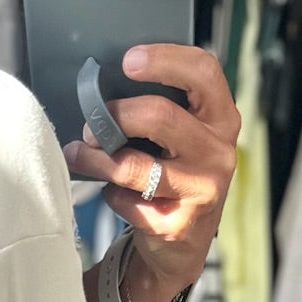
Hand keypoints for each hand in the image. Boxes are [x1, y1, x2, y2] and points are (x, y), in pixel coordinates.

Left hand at [62, 44, 238, 301]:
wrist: (184, 242)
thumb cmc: (178, 173)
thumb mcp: (185, 135)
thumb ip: (165, 107)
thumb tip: (105, 89)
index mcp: (221, 117)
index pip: (203, 71)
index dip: (163, 59)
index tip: (128, 61)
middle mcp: (218, 152)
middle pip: (160, 116)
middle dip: (115, 116)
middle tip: (91, 125)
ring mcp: (201, 191)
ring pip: (133, 165)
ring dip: (97, 158)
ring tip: (79, 153)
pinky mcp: (177, 225)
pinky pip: (128, 201)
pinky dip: (111, 195)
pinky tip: (113, 193)